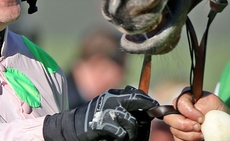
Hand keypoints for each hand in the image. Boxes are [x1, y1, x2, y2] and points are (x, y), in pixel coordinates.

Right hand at [43, 86, 157, 140]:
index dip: (147, 101)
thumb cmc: (95, 116)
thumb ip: (123, 102)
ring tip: (124, 134)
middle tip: (151, 116)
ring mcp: (107, 111)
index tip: (154, 106)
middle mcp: (111, 99)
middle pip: (136, 100)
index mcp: (113, 94)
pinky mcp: (103, 124)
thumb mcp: (109, 104)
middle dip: (147, 109)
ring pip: (131, 123)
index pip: (135, 93)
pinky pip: (122, 134)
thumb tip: (145, 102)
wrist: (74, 125)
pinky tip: (114, 136)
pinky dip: (120, 137)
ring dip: (131, 132)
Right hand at [163, 89, 229, 140]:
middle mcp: (178, 110)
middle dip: (184, 125)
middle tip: (198, 127)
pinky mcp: (180, 134)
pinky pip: (177, 139)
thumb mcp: (213, 101)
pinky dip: (187, 140)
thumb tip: (197, 114)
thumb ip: (202, 105)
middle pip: (170, 118)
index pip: (179, 103)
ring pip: (174, 130)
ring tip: (202, 134)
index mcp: (185, 98)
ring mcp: (178, 122)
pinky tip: (198, 138)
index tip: (201, 119)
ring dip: (189, 135)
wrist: (223, 122)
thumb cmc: (217, 110)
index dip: (189, 112)